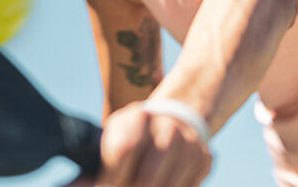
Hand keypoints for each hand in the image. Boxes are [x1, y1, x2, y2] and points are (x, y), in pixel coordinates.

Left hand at [65, 101, 211, 186]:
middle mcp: (167, 129)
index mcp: (138, 118)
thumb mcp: (112, 138)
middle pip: (145, 180)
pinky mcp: (205, 161)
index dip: (111, 178)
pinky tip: (157, 185)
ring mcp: (190, 146)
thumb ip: (91, 166)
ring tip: (134, 185)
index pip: (122, 152)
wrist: (178, 117)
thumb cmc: (134, 133)